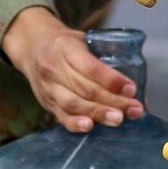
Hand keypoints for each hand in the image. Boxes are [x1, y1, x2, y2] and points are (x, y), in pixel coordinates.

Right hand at [2, 7, 143, 132]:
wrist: (32, 47)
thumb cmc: (66, 45)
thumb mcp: (83, 41)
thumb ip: (105, 60)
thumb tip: (135, 90)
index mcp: (67, 48)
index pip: (91, 67)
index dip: (112, 80)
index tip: (131, 89)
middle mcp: (54, 68)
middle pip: (86, 89)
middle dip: (113, 101)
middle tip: (134, 110)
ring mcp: (48, 87)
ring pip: (74, 104)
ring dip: (98, 114)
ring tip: (118, 120)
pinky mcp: (46, 102)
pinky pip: (61, 116)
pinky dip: (75, 124)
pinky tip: (90, 127)